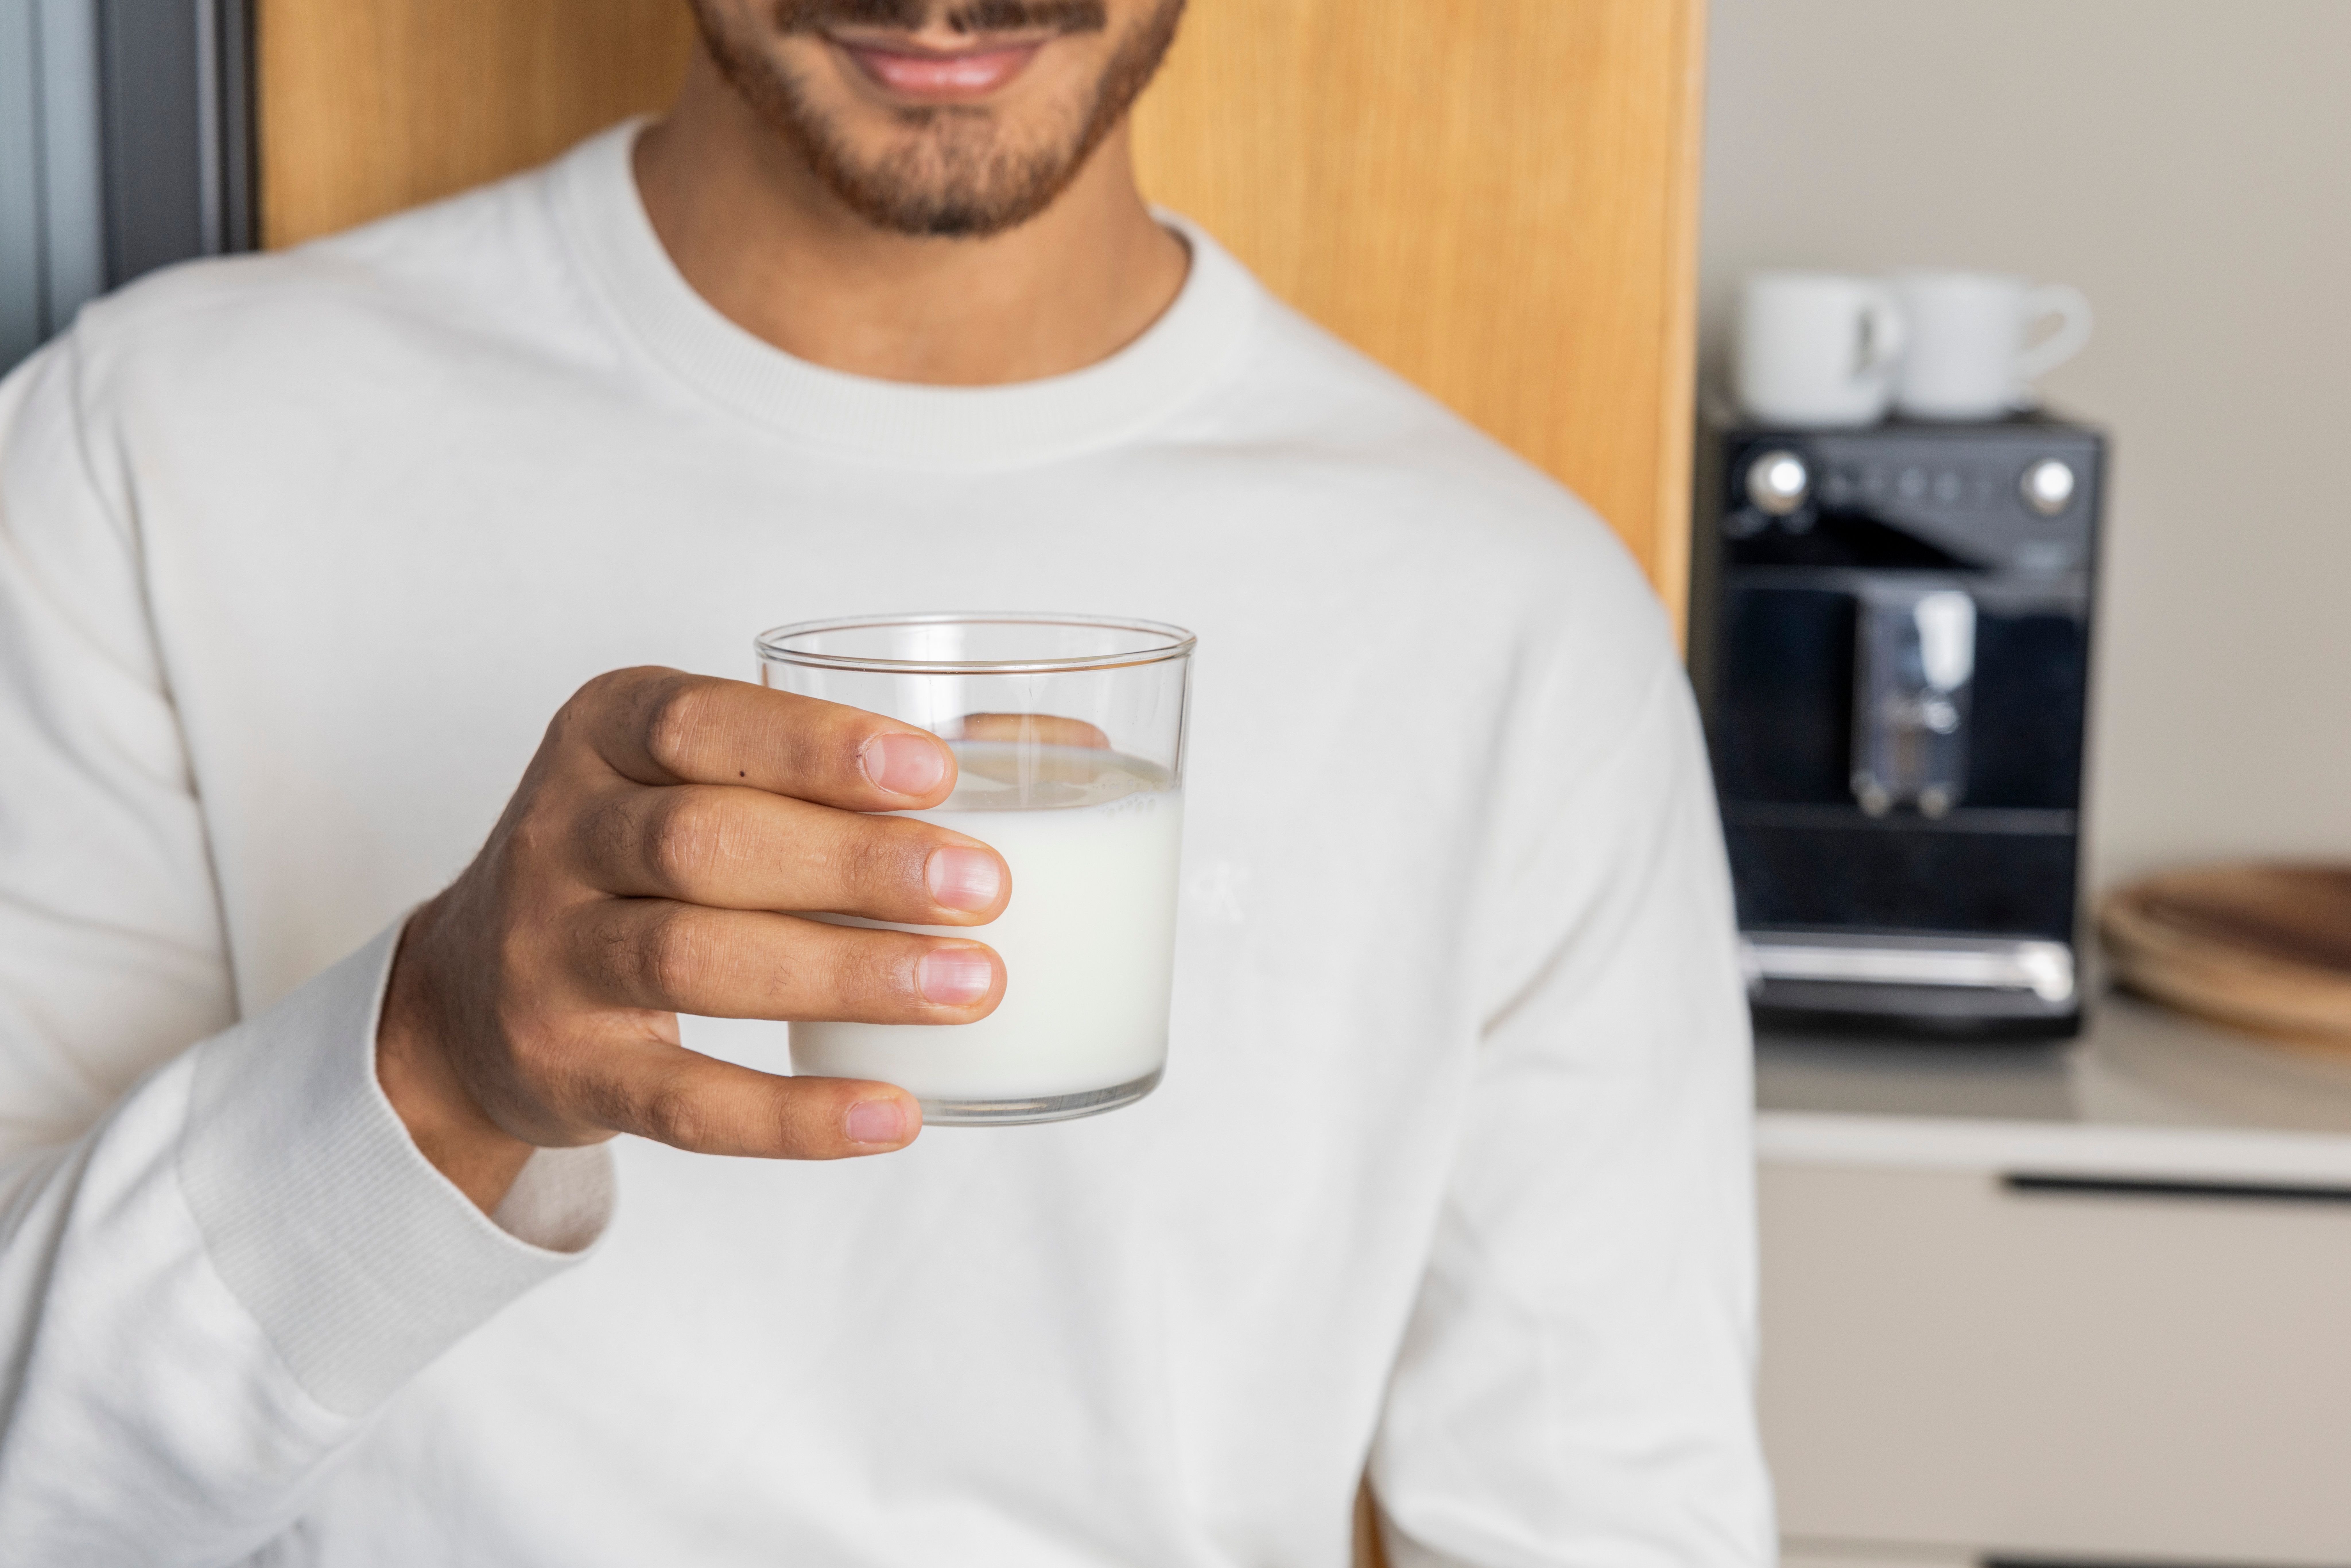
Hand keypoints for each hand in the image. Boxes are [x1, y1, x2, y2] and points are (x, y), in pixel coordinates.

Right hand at [376, 668, 1009, 1211]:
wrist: (472, 997)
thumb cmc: (645, 863)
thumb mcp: (699, 778)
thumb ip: (846, 763)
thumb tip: (1068, 747)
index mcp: (601, 733)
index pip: (699, 722)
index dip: (817, 746)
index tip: (936, 773)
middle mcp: (556, 835)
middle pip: (705, 843)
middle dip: (855, 866)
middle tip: (986, 887)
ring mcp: (548, 959)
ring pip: (695, 959)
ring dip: (845, 974)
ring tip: (973, 985)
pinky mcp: (566, 1073)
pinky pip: (684, 1102)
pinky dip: (796, 1114)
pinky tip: (895, 1113)